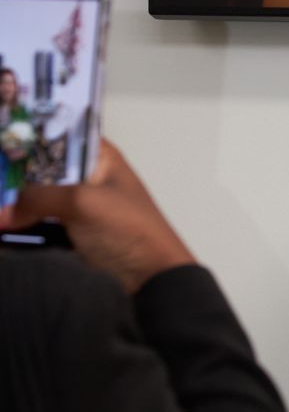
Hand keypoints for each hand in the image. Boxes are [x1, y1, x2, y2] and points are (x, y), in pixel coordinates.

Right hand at [0, 139, 195, 293]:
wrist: (151, 277)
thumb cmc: (128, 230)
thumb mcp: (81, 203)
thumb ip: (37, 199)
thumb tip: (2, 212)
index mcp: (98, 155)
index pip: (54, 134)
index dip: (25, 138)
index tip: (3, 146)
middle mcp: (86, 174)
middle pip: (39, 167)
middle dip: (14, 176)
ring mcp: (78, 203)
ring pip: (36, 196)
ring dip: (15, 204)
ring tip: (0, 212)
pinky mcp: (72, 230)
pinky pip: (39, 222)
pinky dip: (22, 225)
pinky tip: (5, 227)